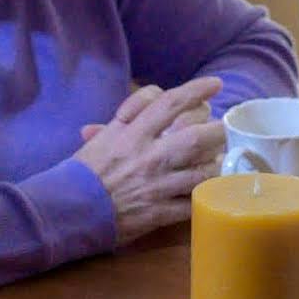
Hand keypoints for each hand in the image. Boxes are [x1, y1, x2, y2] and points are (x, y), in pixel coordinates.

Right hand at [76, 77, 227, 242]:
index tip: (215, 85)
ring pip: (202, 172)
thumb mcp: (100, 140)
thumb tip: (141, 107)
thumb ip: (123, 120)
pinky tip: (213, 192)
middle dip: (219, 130)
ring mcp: (157, 186)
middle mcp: (149, 156)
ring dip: (217, 165)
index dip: (196, 90)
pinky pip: (192, 204)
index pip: (170, 103)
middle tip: (229, 127)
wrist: (68, 209)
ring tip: (225, 160)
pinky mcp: (159, 213)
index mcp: (133, 134)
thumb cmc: (82, 172)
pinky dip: (205, 198)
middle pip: (196, 137)